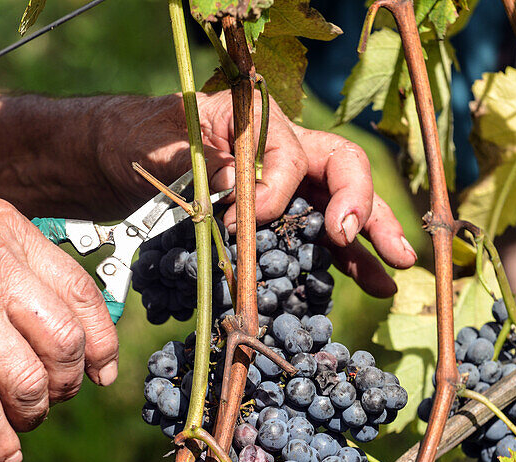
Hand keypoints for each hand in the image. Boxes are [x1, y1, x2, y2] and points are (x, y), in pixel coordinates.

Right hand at [0, 190, 118, 461]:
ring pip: (30, 379)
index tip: (104, 371)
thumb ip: (23, 268)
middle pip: (65, 341)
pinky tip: (6, 453)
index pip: (83, 294)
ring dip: (36, 411)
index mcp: (14, 236)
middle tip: (58, 396)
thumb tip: (71, 328)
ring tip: (27, 418)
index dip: (103, 341)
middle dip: (69, 381)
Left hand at [102, 92, 416, 296]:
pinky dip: (348, 260)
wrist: (119, 160)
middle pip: (344, 172)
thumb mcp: (166, 142)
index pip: (296, 157)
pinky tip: (373, 282)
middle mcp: (287, 153)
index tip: (238, 221)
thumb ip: (207, 160)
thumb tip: (242, 185)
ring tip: (396, 271)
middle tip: (388, 248)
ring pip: (343, 207)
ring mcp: (289, 188)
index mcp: (262, 125)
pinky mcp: (281, 221)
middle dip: (365, 209)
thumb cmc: (142, 140)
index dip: (277, 192)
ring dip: (371, 239)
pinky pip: (321, 238)